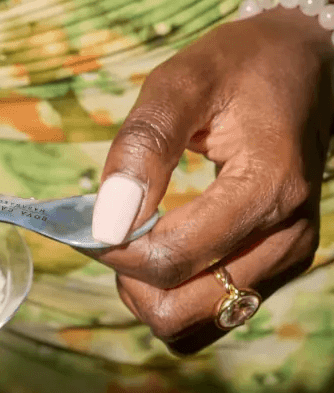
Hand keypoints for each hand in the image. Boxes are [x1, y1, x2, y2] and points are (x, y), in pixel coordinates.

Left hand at [90, 5, 333, 353]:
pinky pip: (209, 318)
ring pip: (190, 325)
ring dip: (149, 294)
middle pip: (179, 309)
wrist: (302, 67)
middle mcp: (286, 238)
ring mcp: (285, 261)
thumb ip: (142, 147)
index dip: (116, 251)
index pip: (172, 259)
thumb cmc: (239, 68)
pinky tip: (164, 257)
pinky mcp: (276, 271)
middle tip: (116, 234)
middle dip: (130, 280)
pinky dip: (174, 300)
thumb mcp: (182, 82)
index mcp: (267, 189)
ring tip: (141, 241)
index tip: (91, 222)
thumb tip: (107, 224)